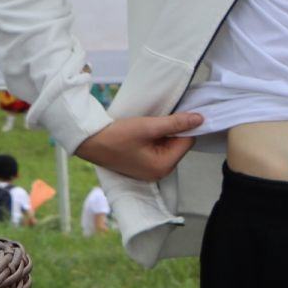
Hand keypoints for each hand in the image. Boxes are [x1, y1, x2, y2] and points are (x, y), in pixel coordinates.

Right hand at [77, 112, 203, 181]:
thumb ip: (176, 123)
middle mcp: (159, 172)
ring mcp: (150, 170)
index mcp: (163, 167)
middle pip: (178, 145)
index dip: (184, 127)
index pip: (187, 142)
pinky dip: (153, 139)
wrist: (88, 141)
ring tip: (146, 127)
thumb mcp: (149, 126)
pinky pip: (157, 149)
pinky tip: (142, 133)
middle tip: (154, 122)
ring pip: (168, 146)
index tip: (175, 114)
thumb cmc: (116, 136)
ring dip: (162, 134)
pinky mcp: (142, 165)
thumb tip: (200, 119)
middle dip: (171, 132)